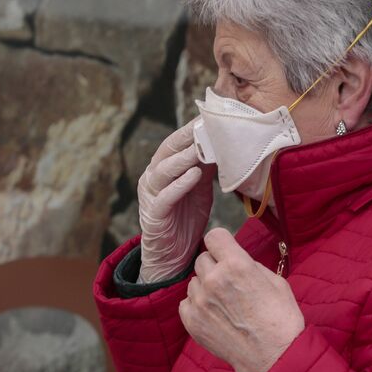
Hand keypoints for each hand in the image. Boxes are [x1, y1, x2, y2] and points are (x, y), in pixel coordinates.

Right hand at [136, 121, 214, 282]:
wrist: (173, 255)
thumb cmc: (185, 219)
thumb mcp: (200, 189)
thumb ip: (205, 168)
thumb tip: (220, 144)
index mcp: (162, 169)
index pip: (175, 143)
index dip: (191, 129)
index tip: (209, 116)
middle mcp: (153, 178)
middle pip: (167, 151)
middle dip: (186, 137)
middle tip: (204, 124)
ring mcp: (151, 195)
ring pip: (164, 171)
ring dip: (183, 158)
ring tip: (201, 147)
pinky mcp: (154, 214)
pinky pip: (166, 196)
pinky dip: (180, 184)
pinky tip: (194, 174)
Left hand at [180, 229, 305, 371]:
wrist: (273, 356)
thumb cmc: (280, 319)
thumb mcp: (275, 281)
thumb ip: (251, 265)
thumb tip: (236, 260)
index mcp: (237, 265)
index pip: (214, 236)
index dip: (222, 243)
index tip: (226, 251)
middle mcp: (214, 279)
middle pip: (202, 258)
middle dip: (215, 266)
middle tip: (229, 282)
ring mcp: (200, 301)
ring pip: (194, 281)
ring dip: (206, 286)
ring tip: (224, 303)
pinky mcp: (191, 320)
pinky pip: (187, 302)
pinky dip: (198, 305)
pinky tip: (215, 315)